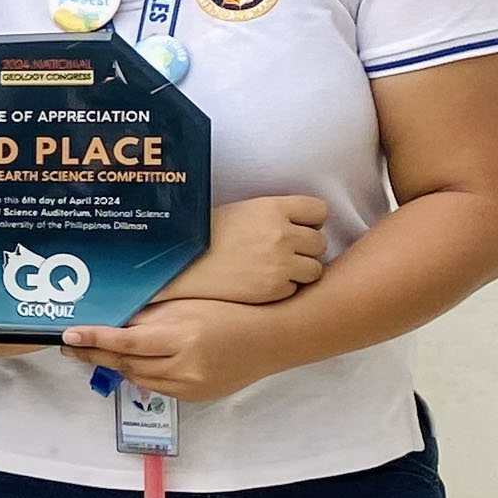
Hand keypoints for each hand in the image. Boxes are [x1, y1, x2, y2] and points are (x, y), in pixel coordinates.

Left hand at [62, 297, 295, 400]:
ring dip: (113, 364)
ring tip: (91, 351)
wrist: (270, 339)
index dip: (94, 339)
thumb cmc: (228, 312)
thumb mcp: (186, 306)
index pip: (126, 342)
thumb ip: (149, 317)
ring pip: (136, 377)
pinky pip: (155, 386)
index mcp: (182, 338)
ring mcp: (190, 386)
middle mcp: (184, 367)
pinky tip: (129, 362)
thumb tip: (112, 322)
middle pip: (125, 362)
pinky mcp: (194, 397)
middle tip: (68, 344)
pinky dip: (139, 373)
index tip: (67, 335)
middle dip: (93, 353)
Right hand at [155, 194, 327, 304]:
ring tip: (271, 269)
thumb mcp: (242, 211)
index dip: (309, 221)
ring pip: (314, 269)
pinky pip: (295, 289)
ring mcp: (280, 263)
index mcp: (272, 208)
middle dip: (303, 249)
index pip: (319, 210)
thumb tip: (306, 225)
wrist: (178, 264)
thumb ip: (275, 215)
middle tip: (279, 253)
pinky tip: (259, 283)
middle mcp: (281, 234)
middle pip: (319, 242)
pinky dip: (281, 289)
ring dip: (298, 271)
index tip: (296, 228)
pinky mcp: (274, 289)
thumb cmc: (205, 236)